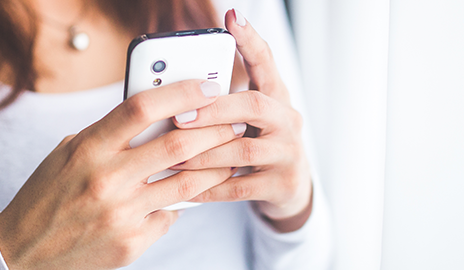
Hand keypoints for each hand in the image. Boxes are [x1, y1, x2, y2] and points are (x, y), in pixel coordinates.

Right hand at [0, 80, 241, 268]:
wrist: (23, 253)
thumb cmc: (47, 196)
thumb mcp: (68, 154)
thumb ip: (108, 135)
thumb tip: (157, 115)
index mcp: (88, 149)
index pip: (141, 108)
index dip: (181, 93)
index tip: (207, 87)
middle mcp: (106, 179)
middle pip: (177, 144)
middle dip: (215, 129)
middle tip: (233, 121)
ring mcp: (121, 213)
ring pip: (186, 183)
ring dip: (215, 167)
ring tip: (230, 156)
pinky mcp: (131, 242)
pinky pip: (170, 215)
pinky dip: (180, 203)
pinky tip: (186, 196)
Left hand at [171, 9, 313, 232]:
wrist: (290, 188)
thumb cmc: (257, 144)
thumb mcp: (247, 118)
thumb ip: (222, 102)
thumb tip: (173, 89)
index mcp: (276, 96)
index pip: (266, 62)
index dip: (250, 40)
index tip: (232, 17)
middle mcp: (287, 120)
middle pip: (254, 105)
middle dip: (214, 110)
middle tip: (179, 116)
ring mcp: (288, 153)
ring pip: (244, 150)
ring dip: (205, 153)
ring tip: (174, 156)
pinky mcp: (282, 184)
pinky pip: (240, 187)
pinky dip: (210, 187)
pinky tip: (187, 189)